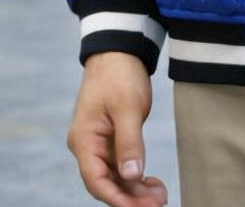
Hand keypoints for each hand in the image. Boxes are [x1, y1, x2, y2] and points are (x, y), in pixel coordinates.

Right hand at [67, 52, 167, 206]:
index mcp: (84, 140)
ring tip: (160, 195)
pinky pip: (120, 165)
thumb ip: (130, 143)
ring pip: (115, 176)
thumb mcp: (128, 107)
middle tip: (159, 202)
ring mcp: (99, 143)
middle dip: (130, 197)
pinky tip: (152, 183)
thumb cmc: (119, 75)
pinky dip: (135, 175)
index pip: (96, 180)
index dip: (117, 198)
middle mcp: (87, 146)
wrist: (119, 51)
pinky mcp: (111, 138)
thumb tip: (132, 176)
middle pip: (106, 183)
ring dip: (135, 188)